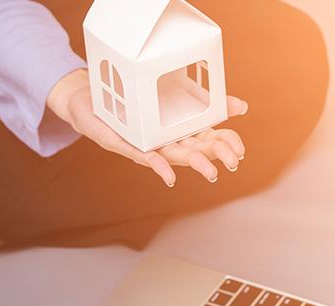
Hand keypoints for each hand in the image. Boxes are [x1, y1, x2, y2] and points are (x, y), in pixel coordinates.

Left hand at [47, 69, 247, 186]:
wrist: (92, 100)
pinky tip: (170, 176)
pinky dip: (159, 167)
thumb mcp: (174, 98)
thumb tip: (242, 106)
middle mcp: (169, 141)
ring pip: (176, 157)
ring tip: (212, 172)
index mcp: (182, 131)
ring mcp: (150, 145)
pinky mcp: (127, 145)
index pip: (211, 139)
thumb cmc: (136, 102)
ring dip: (194, 164)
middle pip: (198, 150)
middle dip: (216, 156)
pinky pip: (145, 157)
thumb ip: (208, 102)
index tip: (241, 150)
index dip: (227, 144)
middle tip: (234, 162)